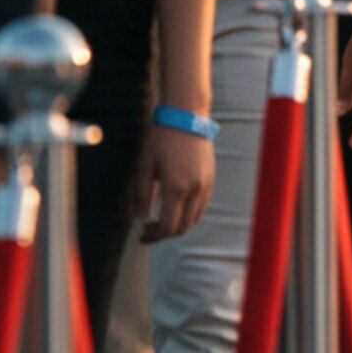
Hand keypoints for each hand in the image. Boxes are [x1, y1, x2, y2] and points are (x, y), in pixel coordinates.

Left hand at [132, 125, 216, 242]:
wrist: (186, 117)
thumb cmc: (161, 139)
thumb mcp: (144, 165)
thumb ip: (141, 195)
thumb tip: (140, 218)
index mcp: (175, 187)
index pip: (167, 226)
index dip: (154, 236)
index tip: (142, 235)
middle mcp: (194, 190)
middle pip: (182, 227)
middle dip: (164, 234)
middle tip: (149, 230)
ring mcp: (205, 185)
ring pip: (194, 219)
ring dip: (178, 225)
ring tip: (162, 220)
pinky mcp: (211, 179)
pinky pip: (202, 206)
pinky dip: (189, 214)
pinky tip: (176, 207)